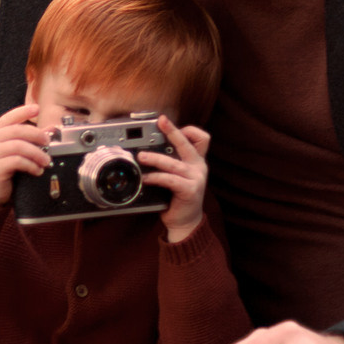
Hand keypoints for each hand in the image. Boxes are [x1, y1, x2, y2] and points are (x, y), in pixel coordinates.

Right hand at [0, 102, 49, 202]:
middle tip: (48, 142)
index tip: (37, 108)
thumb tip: (50, 130)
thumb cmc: (4, 167)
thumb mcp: (15, 150)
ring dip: (36, 153)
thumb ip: (29, 139)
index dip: (23, 111)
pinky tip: (37, 170)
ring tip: (46, 161)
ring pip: (18, 146)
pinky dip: (31, 165)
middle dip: (36, 135)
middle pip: (17, 130)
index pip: (10, 117)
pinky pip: (17, 161)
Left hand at [141, 118, 211, 244]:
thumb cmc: (176, 197)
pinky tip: (145, 179)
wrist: (184, 222)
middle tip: (160, 121)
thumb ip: (169, 163)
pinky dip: (155, 177)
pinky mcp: (190, 190)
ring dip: (155, 158)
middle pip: (189, 143)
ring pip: (173, 163)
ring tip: (141, 157)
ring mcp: (196, 178)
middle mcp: (199, 167)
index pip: (202, 139)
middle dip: (173, 130)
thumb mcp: (175, 176)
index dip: (188, 129)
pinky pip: (170, 179)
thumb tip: (146, 149)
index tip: (170, 124)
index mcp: (196, 161)